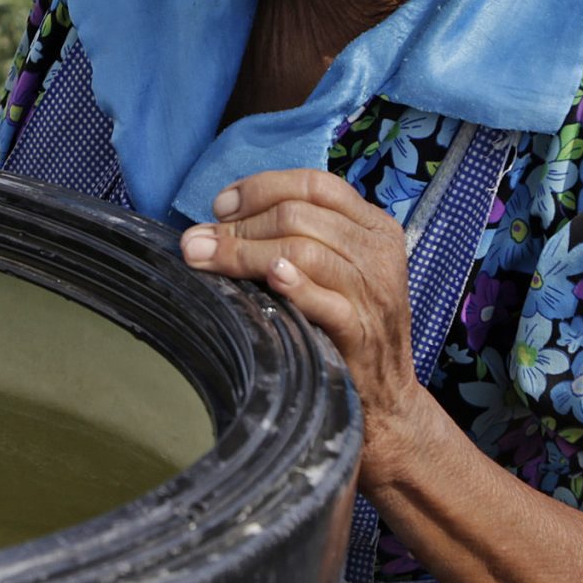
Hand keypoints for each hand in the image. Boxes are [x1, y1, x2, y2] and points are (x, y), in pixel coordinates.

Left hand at [180, 169, 430, 487]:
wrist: (385, 398)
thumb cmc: (345, 326)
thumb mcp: (334, 271)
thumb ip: (294, 238)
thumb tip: (215, 224)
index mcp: (374, 226)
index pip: (315, 184)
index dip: (261, 187)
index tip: (220, 205)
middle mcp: (377, 251)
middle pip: (299, 215)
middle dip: (239, 225)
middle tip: (197, 241)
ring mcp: (373, 290)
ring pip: (302, 249)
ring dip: (243, 251)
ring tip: (205, 259)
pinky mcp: (362, 330)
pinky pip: (325, 298)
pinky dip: (292, 284)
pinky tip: (268, 279)